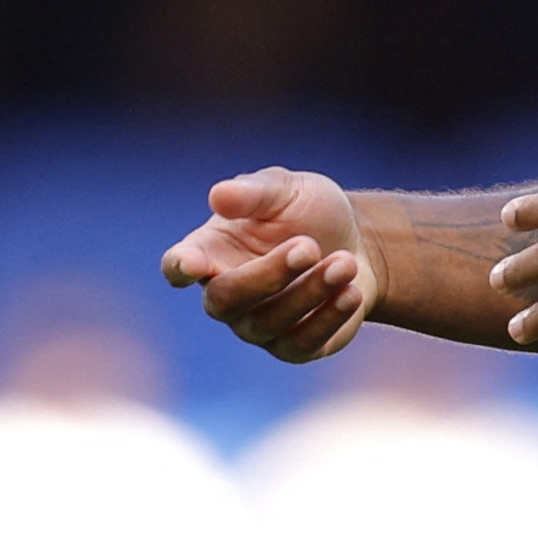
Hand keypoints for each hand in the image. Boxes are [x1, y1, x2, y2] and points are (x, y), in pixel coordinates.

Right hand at [161, 167, 380, 362]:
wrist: (358, 241)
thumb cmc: (309, 211)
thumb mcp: (288, 189)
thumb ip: (255, 192)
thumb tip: (218, 195)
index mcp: (211, 252)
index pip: (178, 266)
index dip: (181, 267)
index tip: (193, 263)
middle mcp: (226, 295)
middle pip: (225, 300)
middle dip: (267, 275)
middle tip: (309, 245)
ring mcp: (257, 326)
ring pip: (268, 323)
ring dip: (310, 291)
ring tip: (345, 262)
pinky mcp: (294, 347)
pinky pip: (301, 344)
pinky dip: (328, 319)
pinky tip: (351, 292)